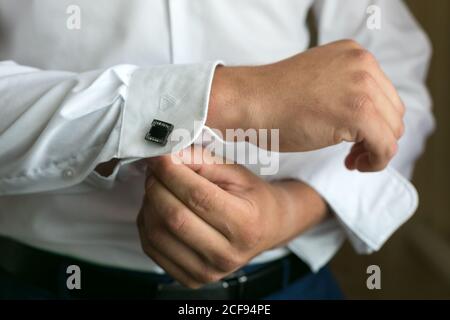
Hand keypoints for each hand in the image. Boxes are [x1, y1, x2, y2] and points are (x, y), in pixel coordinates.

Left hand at [137, 148, 326, 287]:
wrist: (266, 229)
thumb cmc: (251, 199)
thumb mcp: (236, 173)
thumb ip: (203, 161)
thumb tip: (170, 154)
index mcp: (245, 225)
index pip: (198, 196)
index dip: (172, 173)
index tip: (160, 156)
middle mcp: (227, 254)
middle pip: (174, 217)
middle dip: (157, 186)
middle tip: (156, 169)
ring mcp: (207, 272)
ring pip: (157, 234)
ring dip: (149, 203)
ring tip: (158, 187)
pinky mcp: (190, 278)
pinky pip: (152, 248)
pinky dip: (146, 223)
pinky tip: (156, 208)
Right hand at [207, 40, 404, 171]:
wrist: (248, 101)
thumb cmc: (273, 99)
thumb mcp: (318, 82)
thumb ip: (345, 89)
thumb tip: (367, 119)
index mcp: (354, 54)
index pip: (384, 95)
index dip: (374, 123)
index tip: (354, 140)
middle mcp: (363, 64)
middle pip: (393, 113)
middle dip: (376, 137)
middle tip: (353, 154)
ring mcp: (362, 86)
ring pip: (392, 131)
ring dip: (375, 150)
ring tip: (352, 160)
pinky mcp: (358, 112)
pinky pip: (385, 146)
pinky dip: (375, 162)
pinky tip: (352, 164)